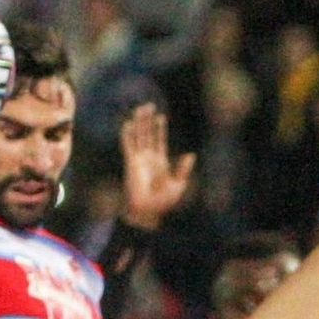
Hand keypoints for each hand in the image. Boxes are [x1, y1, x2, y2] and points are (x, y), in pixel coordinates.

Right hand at [118, 101, 194, 230]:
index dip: (159, 129)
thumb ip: (183, 170)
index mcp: (160, 162)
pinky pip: (128, 145)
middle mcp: (148, 158)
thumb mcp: (178, 185)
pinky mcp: (131, 163)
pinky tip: (128, 124)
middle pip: (147, 135)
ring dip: (139, 123)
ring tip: (139, 109)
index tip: (160, 117)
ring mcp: (139, 159)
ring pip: (138, 136)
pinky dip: (127, 135)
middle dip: (147, 121)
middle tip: (148, 106)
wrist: (147, 211)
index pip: (159, 141)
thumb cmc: (163, 202)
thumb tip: (190, 155)